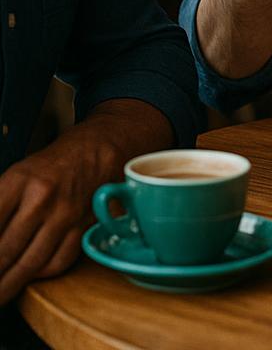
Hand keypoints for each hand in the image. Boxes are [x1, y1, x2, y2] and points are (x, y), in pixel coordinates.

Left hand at [0, 146, 92, 304]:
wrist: (98, 149)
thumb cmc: (51, 165)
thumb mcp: (15, 175)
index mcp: (19, 181)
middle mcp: (43, 198)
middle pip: (4, 252)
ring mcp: (67, 213)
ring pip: (30, 264)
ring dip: (8, 286)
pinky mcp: (85, 225)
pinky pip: (58, 262)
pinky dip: (40, 274)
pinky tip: (30, 275)